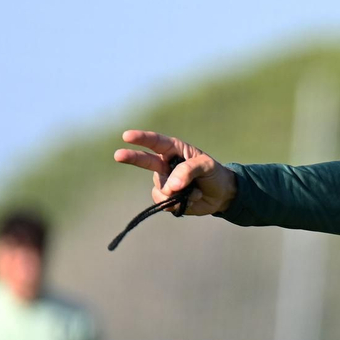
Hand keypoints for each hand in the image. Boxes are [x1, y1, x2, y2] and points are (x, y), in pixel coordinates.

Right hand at [114, 131, 237, 215]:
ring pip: (160, 188)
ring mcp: (165, 182)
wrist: (221, 195)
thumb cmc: (214, 174)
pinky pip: (163, 202)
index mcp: (175, 150)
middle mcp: (165, 164)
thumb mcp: (207, 166)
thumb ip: (188, 171)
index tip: (127, 136)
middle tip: (118, 155)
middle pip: (145, 160)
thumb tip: (171, 186)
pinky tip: (190, 199)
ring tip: (194, 190)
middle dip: (131, 157)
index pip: (156, 142)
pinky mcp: (167, 198)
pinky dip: (177, 203)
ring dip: (176, 192)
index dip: (141, 138)